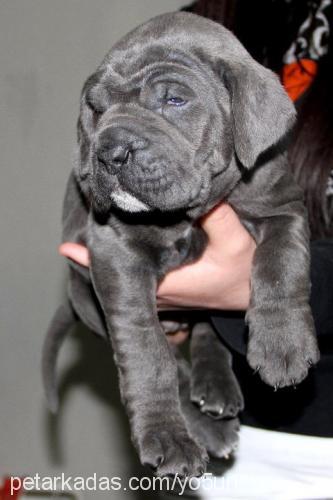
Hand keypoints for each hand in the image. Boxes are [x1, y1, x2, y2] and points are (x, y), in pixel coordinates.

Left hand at [59, 203, 254, 310]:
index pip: (123, 274)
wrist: (253, 295)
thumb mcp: (236, 243)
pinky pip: (141, 280)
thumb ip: (219, 216)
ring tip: (96, 232)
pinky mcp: (171, 293)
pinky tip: (122, 249)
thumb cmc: (244, 274)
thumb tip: (196, 186)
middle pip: (120, 275)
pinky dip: (130, 266)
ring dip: (115, 260)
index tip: (69, 246)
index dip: (94, 260)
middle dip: (100, 253)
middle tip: (81, 228)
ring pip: (129, 279)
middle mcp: (161, 295)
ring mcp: (164, 297)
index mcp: (169, 284)